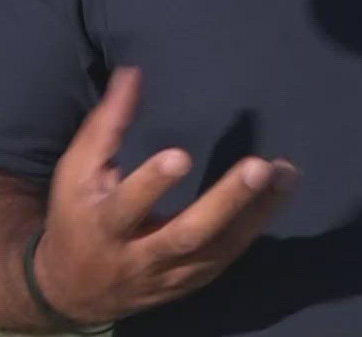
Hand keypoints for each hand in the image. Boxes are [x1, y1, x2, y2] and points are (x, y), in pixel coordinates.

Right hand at [33, 68, 298, 324]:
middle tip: (257, 167)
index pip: (126, 207)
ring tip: (285, 173)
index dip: (152, 184)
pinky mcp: (194, 280)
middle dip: (224, 202)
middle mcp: (139, 256)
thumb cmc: (78, 214)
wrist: (77, 290)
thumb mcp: (77, 171)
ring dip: (256, 212)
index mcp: (103, 225)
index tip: (181, 155)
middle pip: (185, 235)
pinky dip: (257, 224)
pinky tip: (280, 193)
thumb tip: (133, 72)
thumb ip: (106, 123)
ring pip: (217, 250)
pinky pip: (230, 255)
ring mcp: (171, 275)